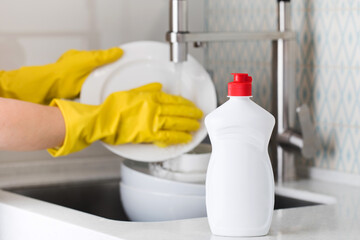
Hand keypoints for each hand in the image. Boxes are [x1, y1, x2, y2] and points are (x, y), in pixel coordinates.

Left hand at [0, 47, 122, 103]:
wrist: (51, 89)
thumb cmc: (65, 73)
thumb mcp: (88, 60)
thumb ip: (104, 56)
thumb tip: (118, 51)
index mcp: (81, 58)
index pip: (100, 57)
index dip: (110, 60)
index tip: (121, 63)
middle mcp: (80, 69)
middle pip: (98, 70)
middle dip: (107, 74)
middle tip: (119, 77)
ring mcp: (79, 81)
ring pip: (96, 82)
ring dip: (103, 85)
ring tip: (114, 88)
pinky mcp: (79, 93)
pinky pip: (92, 92)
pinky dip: (98, 93)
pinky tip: (104, 95)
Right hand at [48, 83, 202, 156]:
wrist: (102, 120)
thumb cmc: (111, 107)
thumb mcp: (130, 91)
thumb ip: (146, 89)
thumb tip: (158, 86)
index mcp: (150, 97)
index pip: (173, 99)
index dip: (185, 103)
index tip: (191, 105)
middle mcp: (154, 108)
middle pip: (178, 111)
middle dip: (191, 113)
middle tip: (199, 115)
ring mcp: (152, 122)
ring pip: (176, 123)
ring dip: (188, 125)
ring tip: (196, 126)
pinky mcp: (148, 135)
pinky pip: (168, 136)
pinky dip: (178, 137)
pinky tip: (186, 138)